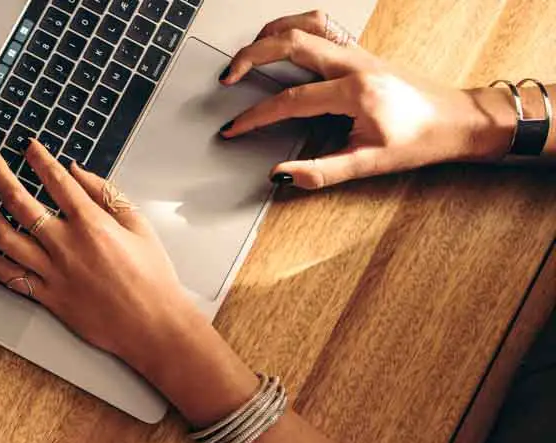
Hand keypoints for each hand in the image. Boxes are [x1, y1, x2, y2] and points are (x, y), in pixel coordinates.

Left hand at [0, 142, 187, 365]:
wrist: (152, 324)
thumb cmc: (151, 277)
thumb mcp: (138, 224)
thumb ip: (105, 193)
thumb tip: (76, 170)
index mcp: (91, 224)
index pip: (55, 181)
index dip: (37, 158)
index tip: (28, 147)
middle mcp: (66, 246)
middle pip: (20, 203)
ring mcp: (52, 273)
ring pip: (4, 237)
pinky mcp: (45, 296)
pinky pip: (5, 274)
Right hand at [217, 10, 515, 188]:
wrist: (457, 121)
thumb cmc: (422, 140)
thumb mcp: (370, 165)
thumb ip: (321, 172)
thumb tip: (282, 175)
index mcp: (355, 92)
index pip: (289, 100)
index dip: (255, 116)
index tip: (234, 128)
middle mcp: (355, 64)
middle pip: (290, 43)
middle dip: (251, 57)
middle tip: (228, 76)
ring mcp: (358, 53)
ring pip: (306, 24)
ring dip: (271, 33)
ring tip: (248, 53)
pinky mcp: (361, 53)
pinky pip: (321, 26)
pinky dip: (294, 29)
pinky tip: (282, 43)